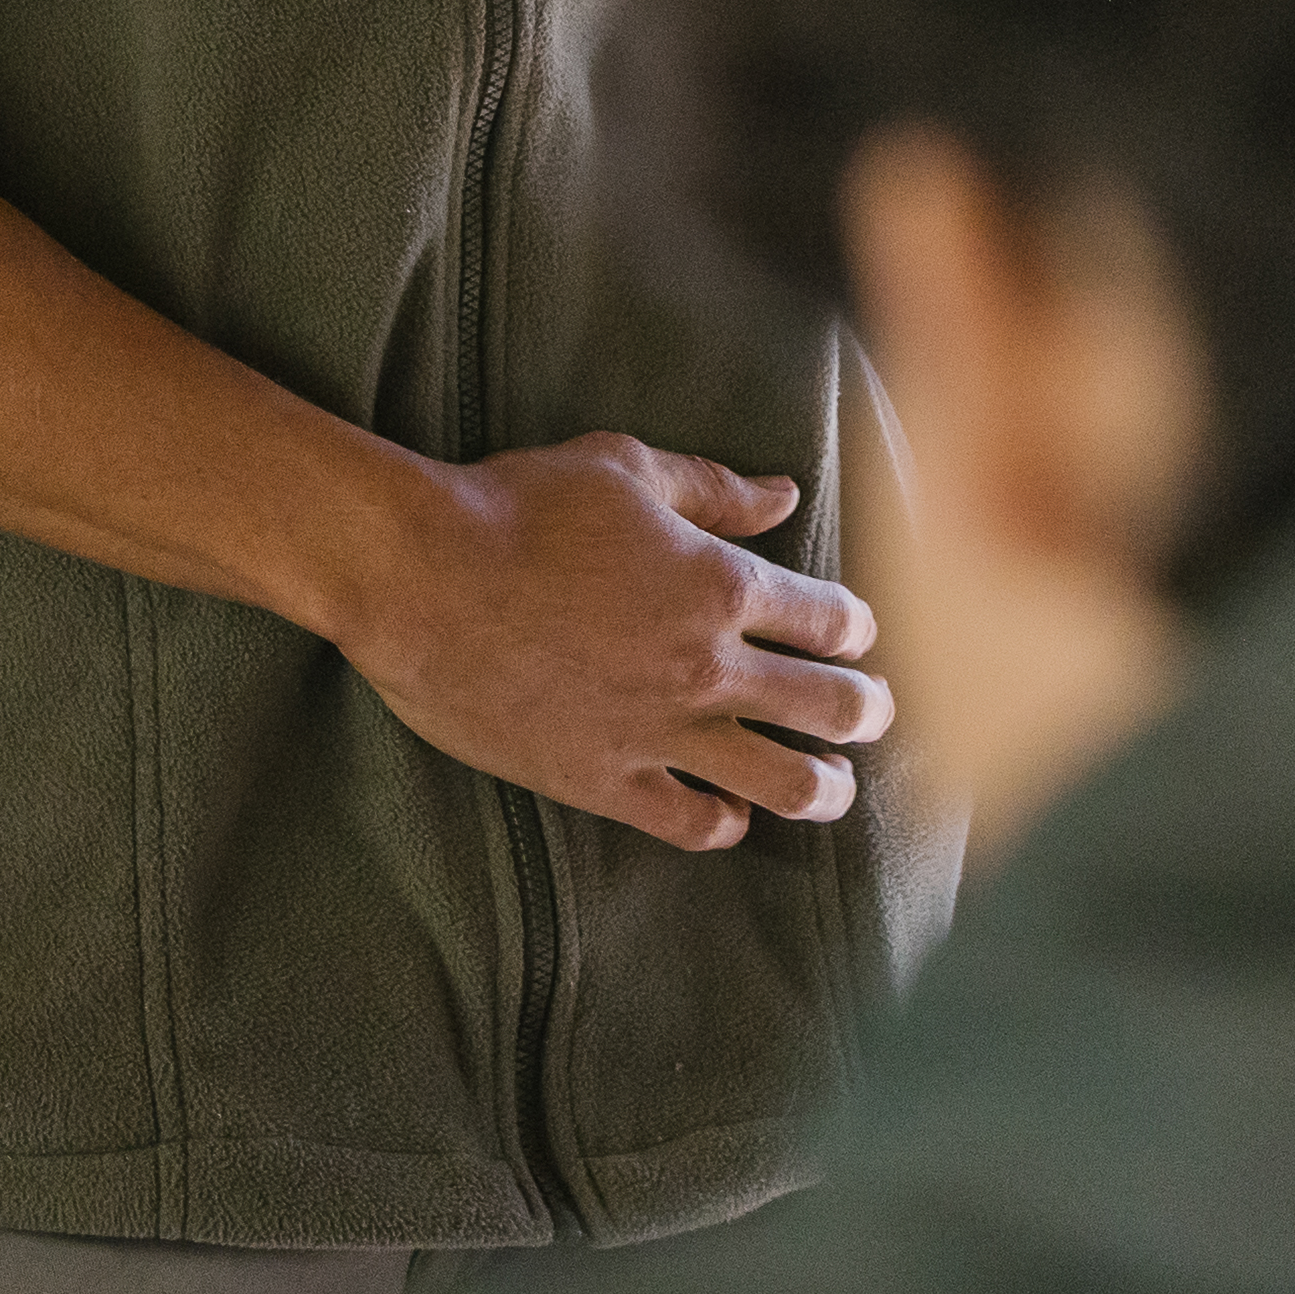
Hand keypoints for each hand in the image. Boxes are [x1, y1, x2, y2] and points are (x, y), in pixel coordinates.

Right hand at [332, 437, 894, 854]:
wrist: (419, 577)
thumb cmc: (517, 506)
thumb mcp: (624, 469)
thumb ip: (715, 489)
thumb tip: (786, 494)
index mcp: (721, 585)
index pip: (832, 621)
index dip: (857, 628)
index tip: (855, 634)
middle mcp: (707, 667)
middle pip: (830, 707)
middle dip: (868, 711)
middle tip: (875, 714)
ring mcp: (658, 731)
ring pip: (783, 782)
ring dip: (825, 787)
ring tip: (834, 786)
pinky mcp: (603, 779)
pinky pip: (690, 822)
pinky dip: (724, 824)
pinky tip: (729, 815)